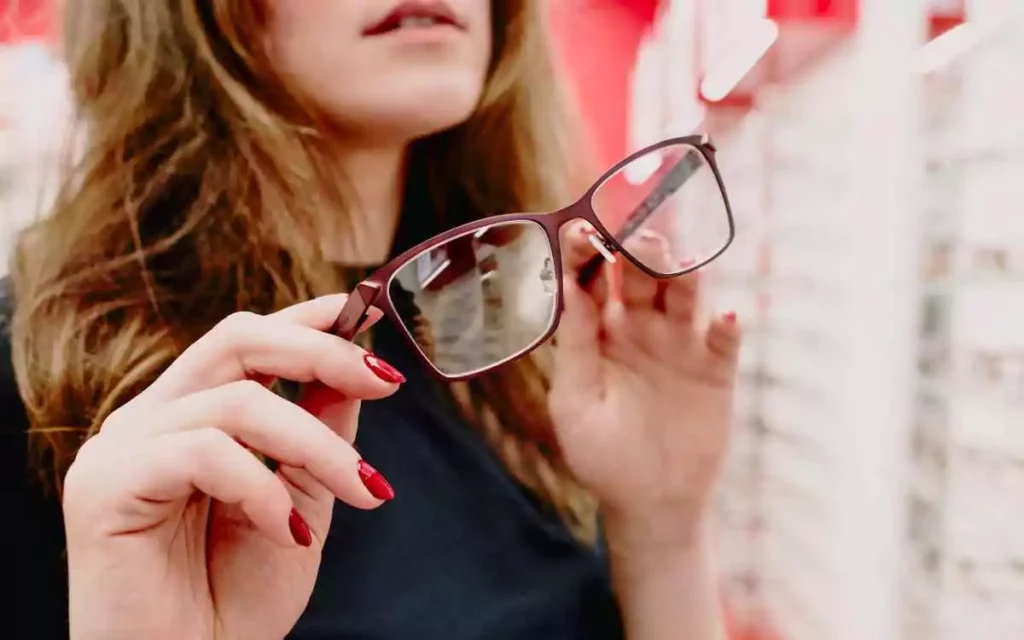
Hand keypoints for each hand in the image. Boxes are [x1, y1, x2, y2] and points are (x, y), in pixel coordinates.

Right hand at [61, 295, 403, 639]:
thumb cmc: (236, 598)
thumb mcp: (300, 499)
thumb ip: (319, 431)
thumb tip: (356, 370)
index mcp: (189, 416)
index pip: (244, 339)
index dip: (305, 318)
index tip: (363, 310)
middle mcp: (150, 419)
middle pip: (236, 339)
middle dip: (321, 352)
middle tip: (386, 383)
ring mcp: (121, 447)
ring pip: (236, 401)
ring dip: (317, 445)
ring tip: (363, 491)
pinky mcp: (104, 484)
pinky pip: (205, 453)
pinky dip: (262, 489)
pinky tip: (287, 533)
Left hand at [550, 223, 741, 549]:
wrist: (651, 503)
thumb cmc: (601, 455)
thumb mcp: (576, 402)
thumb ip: (575, 345)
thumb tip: (570, 286)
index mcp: (600, 331)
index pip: (593, 279)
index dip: (588, 252)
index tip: (582, 228)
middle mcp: (641, 326)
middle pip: (640, 276)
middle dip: (637, 249)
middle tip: (637, 228)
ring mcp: (680, 343)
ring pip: (684, 295)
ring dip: (683, 274)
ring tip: (679, 261)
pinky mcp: (715, 367)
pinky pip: (723, 340)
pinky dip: (726, 327)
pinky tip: (724, 319)